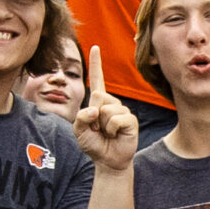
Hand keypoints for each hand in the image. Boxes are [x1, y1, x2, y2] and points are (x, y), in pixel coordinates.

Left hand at [72, 47, 138, 171]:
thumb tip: (95, 110)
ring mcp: (122, 110)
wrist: (107, 161)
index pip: (97, 79)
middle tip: (97, 129)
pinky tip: (115, 135)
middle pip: (98, 96)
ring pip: (106, 110)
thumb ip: (80, 118)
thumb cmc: (93, 144)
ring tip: (106, 134)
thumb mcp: (78, 131)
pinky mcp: (131, 119)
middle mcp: (112, 102)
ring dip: (102, 126)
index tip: (95, 47)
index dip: (96, 63)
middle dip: (93, 115)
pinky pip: (116, 119)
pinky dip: (111, 130)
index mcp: (98, 101)